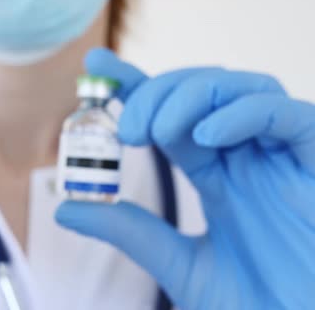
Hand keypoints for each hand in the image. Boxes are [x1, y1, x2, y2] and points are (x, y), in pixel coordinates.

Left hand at [57, 48, 314, 308]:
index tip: (96, 68)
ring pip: (242, 87)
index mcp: (219, 174)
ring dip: (191, 95)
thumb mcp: (180, 266)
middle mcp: (249, 157)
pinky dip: (244, 113)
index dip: (135, 83)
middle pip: (203, 90)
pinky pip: (289, 116)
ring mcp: (284, 159)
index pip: (172, 112)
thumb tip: (65, 207)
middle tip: (125, 130)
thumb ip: (129, 232)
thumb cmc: (258, 306)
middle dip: (156, 94)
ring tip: (154, 132)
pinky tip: (205, 135)